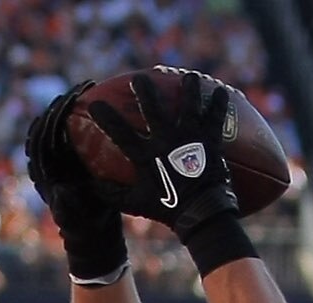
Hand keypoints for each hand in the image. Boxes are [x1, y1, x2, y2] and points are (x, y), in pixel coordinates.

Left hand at [22, 82, 133, 281]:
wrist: (91, 232)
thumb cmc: (86, 226)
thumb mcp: (78, 218)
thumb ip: (66, 206)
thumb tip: (60, 190)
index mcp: (43, 172)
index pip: (43, 137)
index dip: (54, 117)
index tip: (71, 100)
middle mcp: (44, 163)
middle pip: (46, 124)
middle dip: (61, 104)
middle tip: (82, 88)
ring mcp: (54, 160)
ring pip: (55, 125)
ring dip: (68, 106)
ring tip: (86, 90)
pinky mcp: (66, 159)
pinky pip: (68, 132)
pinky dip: (77, 117)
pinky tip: (96, 104)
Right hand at [71, 67, 243, 240]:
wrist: (202, 214)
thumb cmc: (168, 209)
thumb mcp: (135, 203)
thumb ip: (112, 193)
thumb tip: (92, 184)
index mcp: (146, 155)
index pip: (119, 132)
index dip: (105, 116)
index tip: (95, 103)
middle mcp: (166, 140)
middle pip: (153, 108)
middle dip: (144, 90)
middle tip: (139, 78)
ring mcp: (189, 138)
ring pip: (187, 105)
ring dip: (188, 88)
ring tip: (188, 77)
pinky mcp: (209, 140)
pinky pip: (214, 117)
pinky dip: (217, 104)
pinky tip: (220, 92)